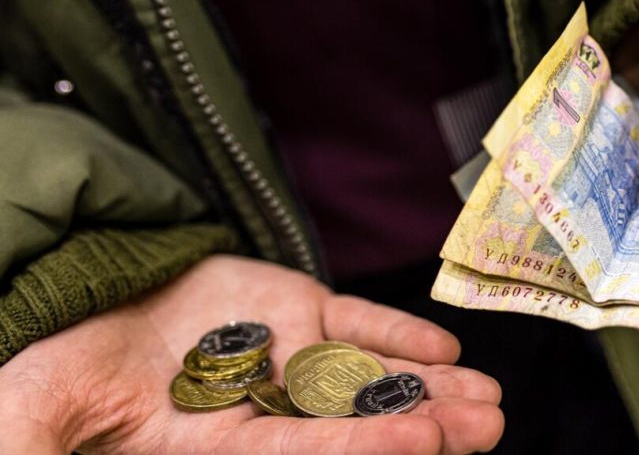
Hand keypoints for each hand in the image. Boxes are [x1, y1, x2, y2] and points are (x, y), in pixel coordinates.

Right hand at [0, 255, 503, 453]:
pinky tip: (444, 347)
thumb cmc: (65, 364)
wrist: (94, 302)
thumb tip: (20, 450)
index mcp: (216, 443)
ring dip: (430, 386)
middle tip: (486, 426)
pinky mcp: (296, 311)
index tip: (422, 440)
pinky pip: (355, 325)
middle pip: (356, 421)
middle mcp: (267, 406)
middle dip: (424, 426)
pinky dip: (398, 333)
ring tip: (488, 399)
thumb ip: (46, 438)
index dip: (360, 449)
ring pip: (371, 376)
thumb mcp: (43, 411)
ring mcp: (289, 357)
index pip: (299, 451)